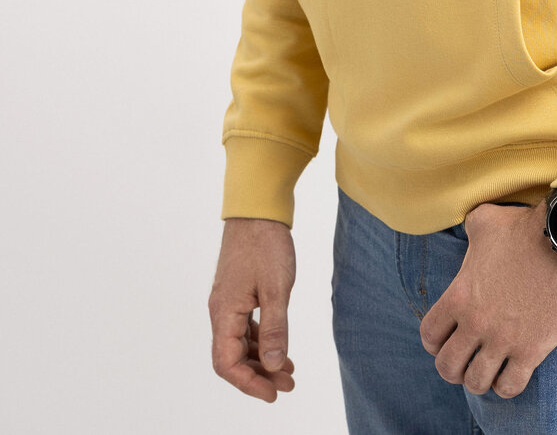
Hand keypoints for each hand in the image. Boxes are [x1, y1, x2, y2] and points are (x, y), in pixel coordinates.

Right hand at [208, 218, 296, 402]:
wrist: (257, 210)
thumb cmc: (266, 244)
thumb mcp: (277, 288)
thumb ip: (275, 328)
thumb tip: (274, 364)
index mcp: (224, 313)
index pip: (227, 364)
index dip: (249, 384)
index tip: (274, 393)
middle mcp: (221, 311)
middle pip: (232, 358)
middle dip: (259, 376)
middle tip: (288, 385)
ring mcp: (228, 302)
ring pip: (239, 344)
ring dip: (262, 360)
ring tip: (289, 371)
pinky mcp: (238, 294)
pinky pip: (245, 328)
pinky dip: (262, 341)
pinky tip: (280, 346)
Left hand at [419, 200, 556, 399]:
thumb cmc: (525, 228)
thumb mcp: (484, 220)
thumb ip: (468, 230)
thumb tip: (467, 233)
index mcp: (459, 295)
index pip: (430, 335)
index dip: (434, 341)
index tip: (447, 338)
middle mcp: (476, 323)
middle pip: (447, 367)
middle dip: (453, 367)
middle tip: (467, 357)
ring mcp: (503, 340)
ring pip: (476, 383)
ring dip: (479, 378)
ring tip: (489, 367)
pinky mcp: (532, 350)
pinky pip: (509, 387)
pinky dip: (506, 386)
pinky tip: (511, 371)